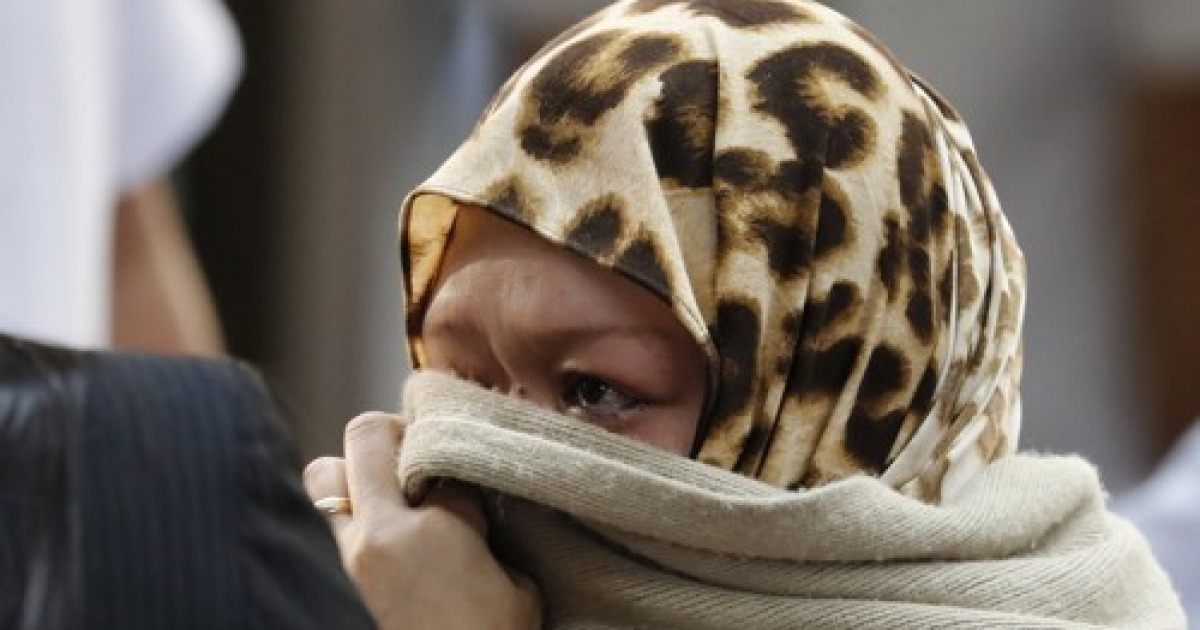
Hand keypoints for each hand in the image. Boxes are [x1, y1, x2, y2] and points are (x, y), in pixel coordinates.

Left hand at [304, 412, 540, 629]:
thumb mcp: (516, 592)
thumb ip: (492, 544)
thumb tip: (474, 520)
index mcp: (438, 531)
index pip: (447, 459)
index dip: (460, 463)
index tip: (466, 477)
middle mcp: (380, 533)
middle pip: (366, 436)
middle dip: (390, 436)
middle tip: (415, 459)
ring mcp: (347, 558)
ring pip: (323, 475)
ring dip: (351, 476)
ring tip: (382, 498)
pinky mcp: (331, 582)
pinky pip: (320, 523)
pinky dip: (340, 517)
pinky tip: (373, 536)